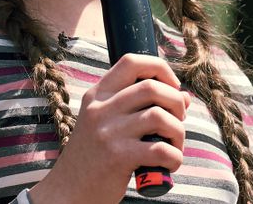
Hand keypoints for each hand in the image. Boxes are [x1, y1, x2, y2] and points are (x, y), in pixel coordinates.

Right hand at [28, 53, 191, 203]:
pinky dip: (174, 157)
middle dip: (176, 102)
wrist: (67, 193)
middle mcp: (100, 109)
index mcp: (97, 95)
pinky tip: (170, 163)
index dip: (160, 68)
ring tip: (174, 145)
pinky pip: (160, 149)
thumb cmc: (94, 157)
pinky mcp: (118, 158)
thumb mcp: (107, 124)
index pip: (132, 62)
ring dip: (178, 131)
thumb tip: (184, 96)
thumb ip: (141, 106)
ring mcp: (108, 132)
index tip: (171, 87)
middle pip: (152, 87)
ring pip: (160, 116)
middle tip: (178, 120)